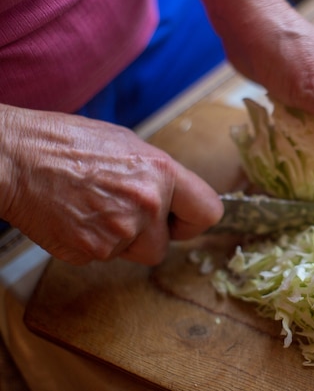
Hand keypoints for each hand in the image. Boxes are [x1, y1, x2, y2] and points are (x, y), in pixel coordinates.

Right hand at [0, 106, 222, 265]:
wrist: (14, 158)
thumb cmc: (66, 143)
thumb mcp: (127, 144)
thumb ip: (158, 175)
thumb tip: (174, 196)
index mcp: (162, 173)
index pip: (208, 212)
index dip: (194, 221)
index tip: (183, 222)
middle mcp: (147, 205)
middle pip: (165, 245)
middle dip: (148, 235)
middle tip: (122, 211)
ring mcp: (119, 233)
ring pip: (134, 253)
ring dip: (121, 240)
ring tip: (94, 209)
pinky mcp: (92, 252)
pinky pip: (105, 257)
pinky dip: (94, 243)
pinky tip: (77, 217)